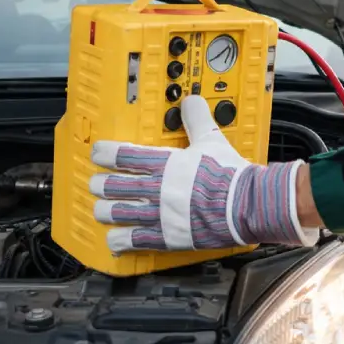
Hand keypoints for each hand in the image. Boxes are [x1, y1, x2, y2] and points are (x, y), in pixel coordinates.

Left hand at [88, 96, 320, 252]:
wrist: (245, 204)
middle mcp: (156, 189)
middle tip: (98, 183)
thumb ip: (197, 120)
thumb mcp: (213, 140)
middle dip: (100, 184)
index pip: (123, 156)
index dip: (104, 154)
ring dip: (104, 211)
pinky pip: (135, 240)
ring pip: (116, 213)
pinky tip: (114, 240)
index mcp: (165, 163)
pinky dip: (120, 241)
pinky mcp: (167, 237)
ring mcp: (159, 215)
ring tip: (101, 209)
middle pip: (113, 186)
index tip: (97, 153)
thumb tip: (191, 102)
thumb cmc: (230, 174)